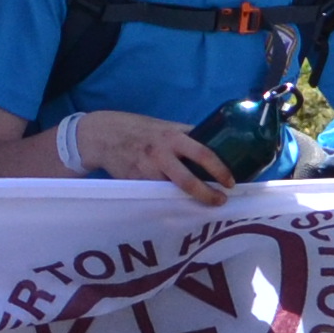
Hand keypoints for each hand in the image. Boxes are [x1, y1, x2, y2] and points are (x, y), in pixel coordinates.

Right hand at [73, 110, 236, 201]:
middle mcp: (160, 154)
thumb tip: (215, 142)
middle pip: (187, 181)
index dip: (219, 169)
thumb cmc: (139, 130)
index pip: (202, 152)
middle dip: (206, 194)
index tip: (230, 182)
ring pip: (171, 192)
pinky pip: (156, 195)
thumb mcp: (164, 126)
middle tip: (220, 201)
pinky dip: (168, 201)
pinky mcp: (134, 183)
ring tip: (201, 205)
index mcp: (171, 137)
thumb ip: (186, 135)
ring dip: (188, 201)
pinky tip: (177, 205)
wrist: (103, 135)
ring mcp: (146, 171)